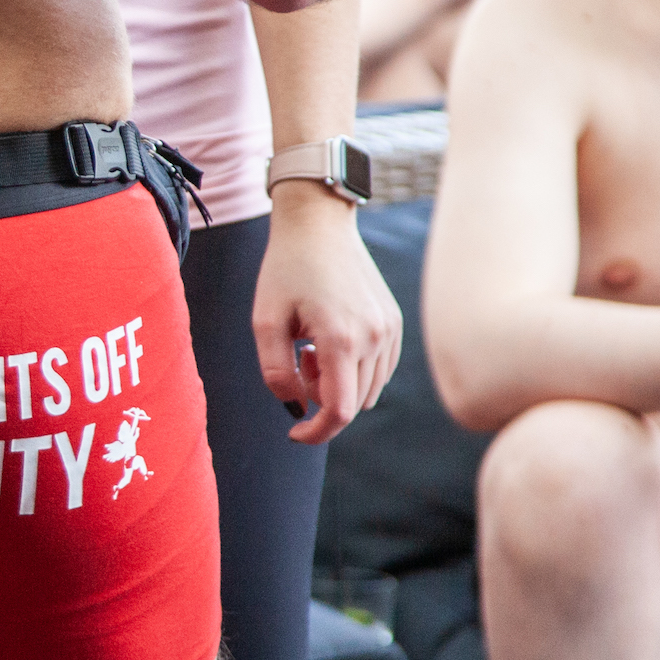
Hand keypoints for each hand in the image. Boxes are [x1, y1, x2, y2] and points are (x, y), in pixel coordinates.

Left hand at [253, 193, 403, 442]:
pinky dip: (355, 369)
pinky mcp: (394, 323)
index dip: (316, 433)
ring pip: (367, 389)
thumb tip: (296, 408)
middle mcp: (374, 338)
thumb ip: (276, 372)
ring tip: (313, 346)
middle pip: (351, 403)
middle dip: (320, 397)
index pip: (339, 411)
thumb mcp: (265, 322)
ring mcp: (390, 330)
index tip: (295, 433)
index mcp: (341, 339)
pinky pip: (380, 370)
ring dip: (338, 382)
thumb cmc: (284, 270)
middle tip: (297, 358)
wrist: (319, 226)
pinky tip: (332, 340)